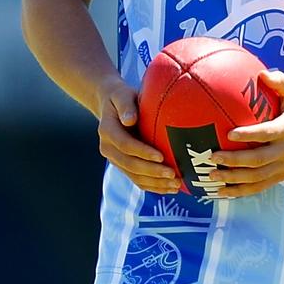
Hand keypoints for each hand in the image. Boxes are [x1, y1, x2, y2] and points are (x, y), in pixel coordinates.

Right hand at [96, 78, 181, 193]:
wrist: (111, 106)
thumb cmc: (122, 97)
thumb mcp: (122, 95)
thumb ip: (126, 105)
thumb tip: (130, 119)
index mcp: (107, 131)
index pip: (125, 145)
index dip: (142, 152)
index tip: (161, 156)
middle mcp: (108, 148)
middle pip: (130, 165)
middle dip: (152, 171)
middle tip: (173, 174)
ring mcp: (115, 159)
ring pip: (134, 176)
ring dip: (155, 183)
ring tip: (176, 184)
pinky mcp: (124, 166)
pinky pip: (138, 180)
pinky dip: (154, 186)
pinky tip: (170, 188)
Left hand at [210, 71, 283, 197]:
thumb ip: (279, 81)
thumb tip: (261, 73)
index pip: (268, 133)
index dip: (250, 135)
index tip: (229, 134)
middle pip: (260, 161)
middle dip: (235, 161)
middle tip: (213, 156)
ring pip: (258, 178)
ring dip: (234, 179)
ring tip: (212, 175)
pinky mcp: (283, 176)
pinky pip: (260, 187)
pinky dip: (241, 191)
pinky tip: (222, 191)